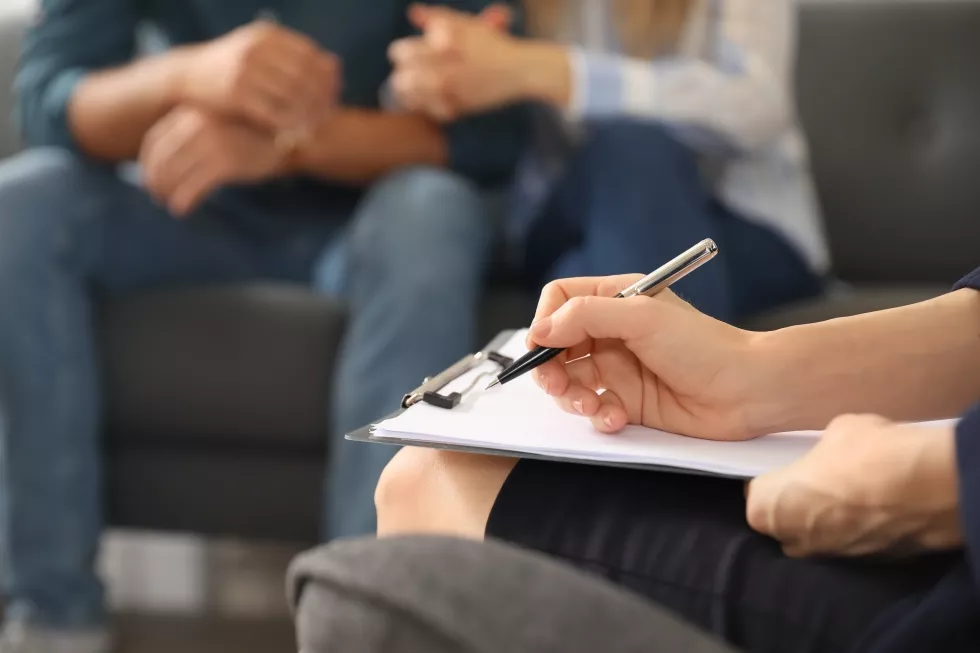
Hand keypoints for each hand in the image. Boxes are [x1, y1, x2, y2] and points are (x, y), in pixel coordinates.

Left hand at [140, 106, 284, 216]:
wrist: (289, 134)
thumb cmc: (253, 133)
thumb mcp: (219, 123)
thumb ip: (192, 134)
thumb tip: (164, 163)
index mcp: (191, 113)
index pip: (155, 141)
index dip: (147, 163)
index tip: (149, 178)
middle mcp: (197, 125)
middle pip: (161, 160)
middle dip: (154, 181)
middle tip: (156, 196)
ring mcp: (212, 143)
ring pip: (174, 175)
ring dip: (166, 194)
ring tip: (170, 204)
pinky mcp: (226, 163)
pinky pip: (193, 187)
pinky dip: (183, 201)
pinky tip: (182, 209)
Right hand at [177, 20, 339, 133]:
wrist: (188, 75)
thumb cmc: (232, 68)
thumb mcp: (261, 51)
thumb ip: (295, 57)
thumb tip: (336, 65)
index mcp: (269, 36)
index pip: (312, 57)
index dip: (328, 79)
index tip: (335, 97)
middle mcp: (258, 48)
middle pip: (306, 78)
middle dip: (321, 101)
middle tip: (328, 118)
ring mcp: (246, 69)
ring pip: (293, 97)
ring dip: (307, 117)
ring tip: (313, 129)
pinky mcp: (236, 94)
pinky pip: (274, 114)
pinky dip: (288, 126)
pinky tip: (293, 135)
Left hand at [389, 4, 567, 119]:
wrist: (520, 71)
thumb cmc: (493, 44)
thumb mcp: (466, 25)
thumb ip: (437, 17)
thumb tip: (413, 12)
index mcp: (439, 45)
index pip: (399, 53)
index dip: (401, 54)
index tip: (407, 56)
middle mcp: (442, 69)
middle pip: (401, 80)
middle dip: (402, 76)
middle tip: (408, 75)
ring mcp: (450, 92)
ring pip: (411, 99)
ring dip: (410, 94)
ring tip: (416, 91)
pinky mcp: (459, 108)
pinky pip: (430, 112)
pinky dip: (429, 107)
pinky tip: (434, 101)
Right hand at [527, 275, 765, 439]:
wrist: (746, 391)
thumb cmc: (702, 346)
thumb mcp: (641, 316)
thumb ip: (586, 316)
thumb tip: (540, 330)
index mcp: (615, 299)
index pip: (560, 301)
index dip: (545, 322)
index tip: (541, 346)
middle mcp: (611, 332)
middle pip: (556, 346)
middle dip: (550, 368)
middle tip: (556, 385)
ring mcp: (618, 369)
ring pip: (569, 382)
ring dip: (571, 397)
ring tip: (591, 406)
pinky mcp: (627, 403)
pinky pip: (594, 410)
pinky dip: (598, 417)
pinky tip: (617, 419)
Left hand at [747, 415, 961, 556]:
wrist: (930, 488)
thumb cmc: (869, 453)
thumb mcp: (835, 432)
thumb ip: (820, 451)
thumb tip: (830, 453)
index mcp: (768, 508)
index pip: (757, 494)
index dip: (773, 479)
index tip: (788, 468)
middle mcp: (792, 540)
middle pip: (783, 522)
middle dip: (796, 505)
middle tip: (819, 481)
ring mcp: (829, 558)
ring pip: (817, 538)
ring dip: (827, 521)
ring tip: (850, 496)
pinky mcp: (866, 565)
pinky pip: (851, 546)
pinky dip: (857, 532)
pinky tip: (875, 511)